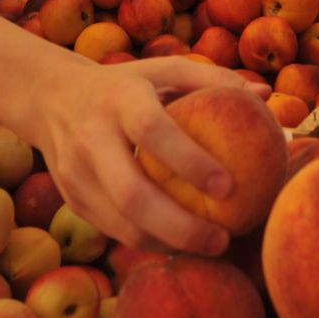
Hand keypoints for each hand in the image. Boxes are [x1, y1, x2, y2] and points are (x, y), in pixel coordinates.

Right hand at [22, 57, 249, 253]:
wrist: (53, 100)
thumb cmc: (128, 85)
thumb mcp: (164, 70)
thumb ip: (213, 80)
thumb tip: (265, 97)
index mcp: (117, 100)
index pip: (152, 132)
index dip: (190, 161)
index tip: (229, 186)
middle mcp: (90, 138)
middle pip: (131, 194)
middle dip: (180, 226)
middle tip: (223, 239)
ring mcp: (75, 174)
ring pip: (121, 224)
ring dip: (168, 243)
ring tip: (211, 247)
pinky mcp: (72, 199)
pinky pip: (114, 231)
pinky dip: (151, 242)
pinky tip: (183, 244)